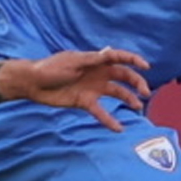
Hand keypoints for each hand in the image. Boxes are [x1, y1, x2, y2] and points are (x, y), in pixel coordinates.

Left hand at [4, 47, 152, 131]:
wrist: (33, 83)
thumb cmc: (51, 68)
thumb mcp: (72, 61)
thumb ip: (91, 60)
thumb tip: (110, 52)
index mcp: (95, 60)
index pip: (118, 58)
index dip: (133, 60)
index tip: (146, 67)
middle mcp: (97, 73)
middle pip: (122, 76)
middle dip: (136, 83)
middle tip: (145, 93)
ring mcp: (92, 88)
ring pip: (116, 93)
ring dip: (128, 99)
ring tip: (138, 108)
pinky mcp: (84, 102)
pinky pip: (101, 112)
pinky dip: (110, 120)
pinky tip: (119, 128)